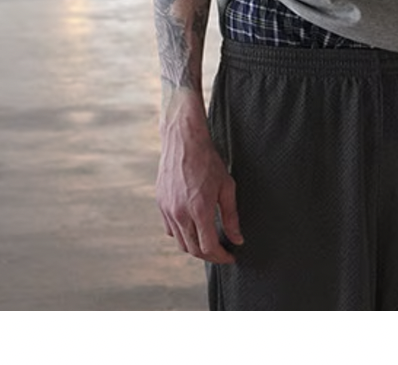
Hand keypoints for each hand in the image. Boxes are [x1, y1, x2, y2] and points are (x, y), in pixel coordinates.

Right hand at [157, 119, 242, 263]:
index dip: (221, 257)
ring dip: (195, 248)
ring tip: (209, 243)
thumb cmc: (208, 160)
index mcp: (199, 210)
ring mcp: (168, 209)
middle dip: (210, 256)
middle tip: (222, 253)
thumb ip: (231, 217)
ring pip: (180, 242)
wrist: (183, 140)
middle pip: (193, 250)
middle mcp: (180, 213)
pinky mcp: (160, 204)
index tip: (231, 256)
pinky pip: (170, 230)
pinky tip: (193, 229)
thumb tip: (237, 239)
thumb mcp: (226, 187)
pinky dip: (182, 236)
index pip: (209, 247)